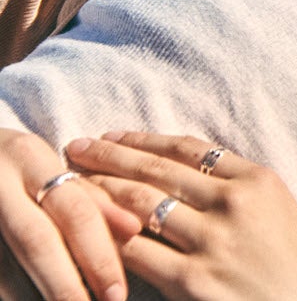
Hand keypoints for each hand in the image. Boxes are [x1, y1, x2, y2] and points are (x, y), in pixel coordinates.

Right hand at [0, 129, 137, 300]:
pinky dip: (14, 291)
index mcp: (30, 158)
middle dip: (68, 285)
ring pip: (6, 266)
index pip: (75, 212)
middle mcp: (1, 184)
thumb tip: (134, 228)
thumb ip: (93, 196)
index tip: (119, 293)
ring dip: (40, 292)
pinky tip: (36, 300)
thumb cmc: (19, 164)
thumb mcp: (53, 168)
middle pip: (37, 243)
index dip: (99, 256)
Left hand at [67, 135, 296, 300]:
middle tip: (77, 147)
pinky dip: (108, 239)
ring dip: (101, 190)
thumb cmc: (296, 270)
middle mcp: (234, 204)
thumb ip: (245, 190)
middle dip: (111, 155)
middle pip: (158, 170)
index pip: (191, 149)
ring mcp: (212, 242)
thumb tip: (199, 172)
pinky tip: (86, 232)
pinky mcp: (191, 281)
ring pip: (140, 204)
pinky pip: (137, 252)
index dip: (146, 140)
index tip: (116, 135)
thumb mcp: (284, 214)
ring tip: (72, 184)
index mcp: (259, 181)